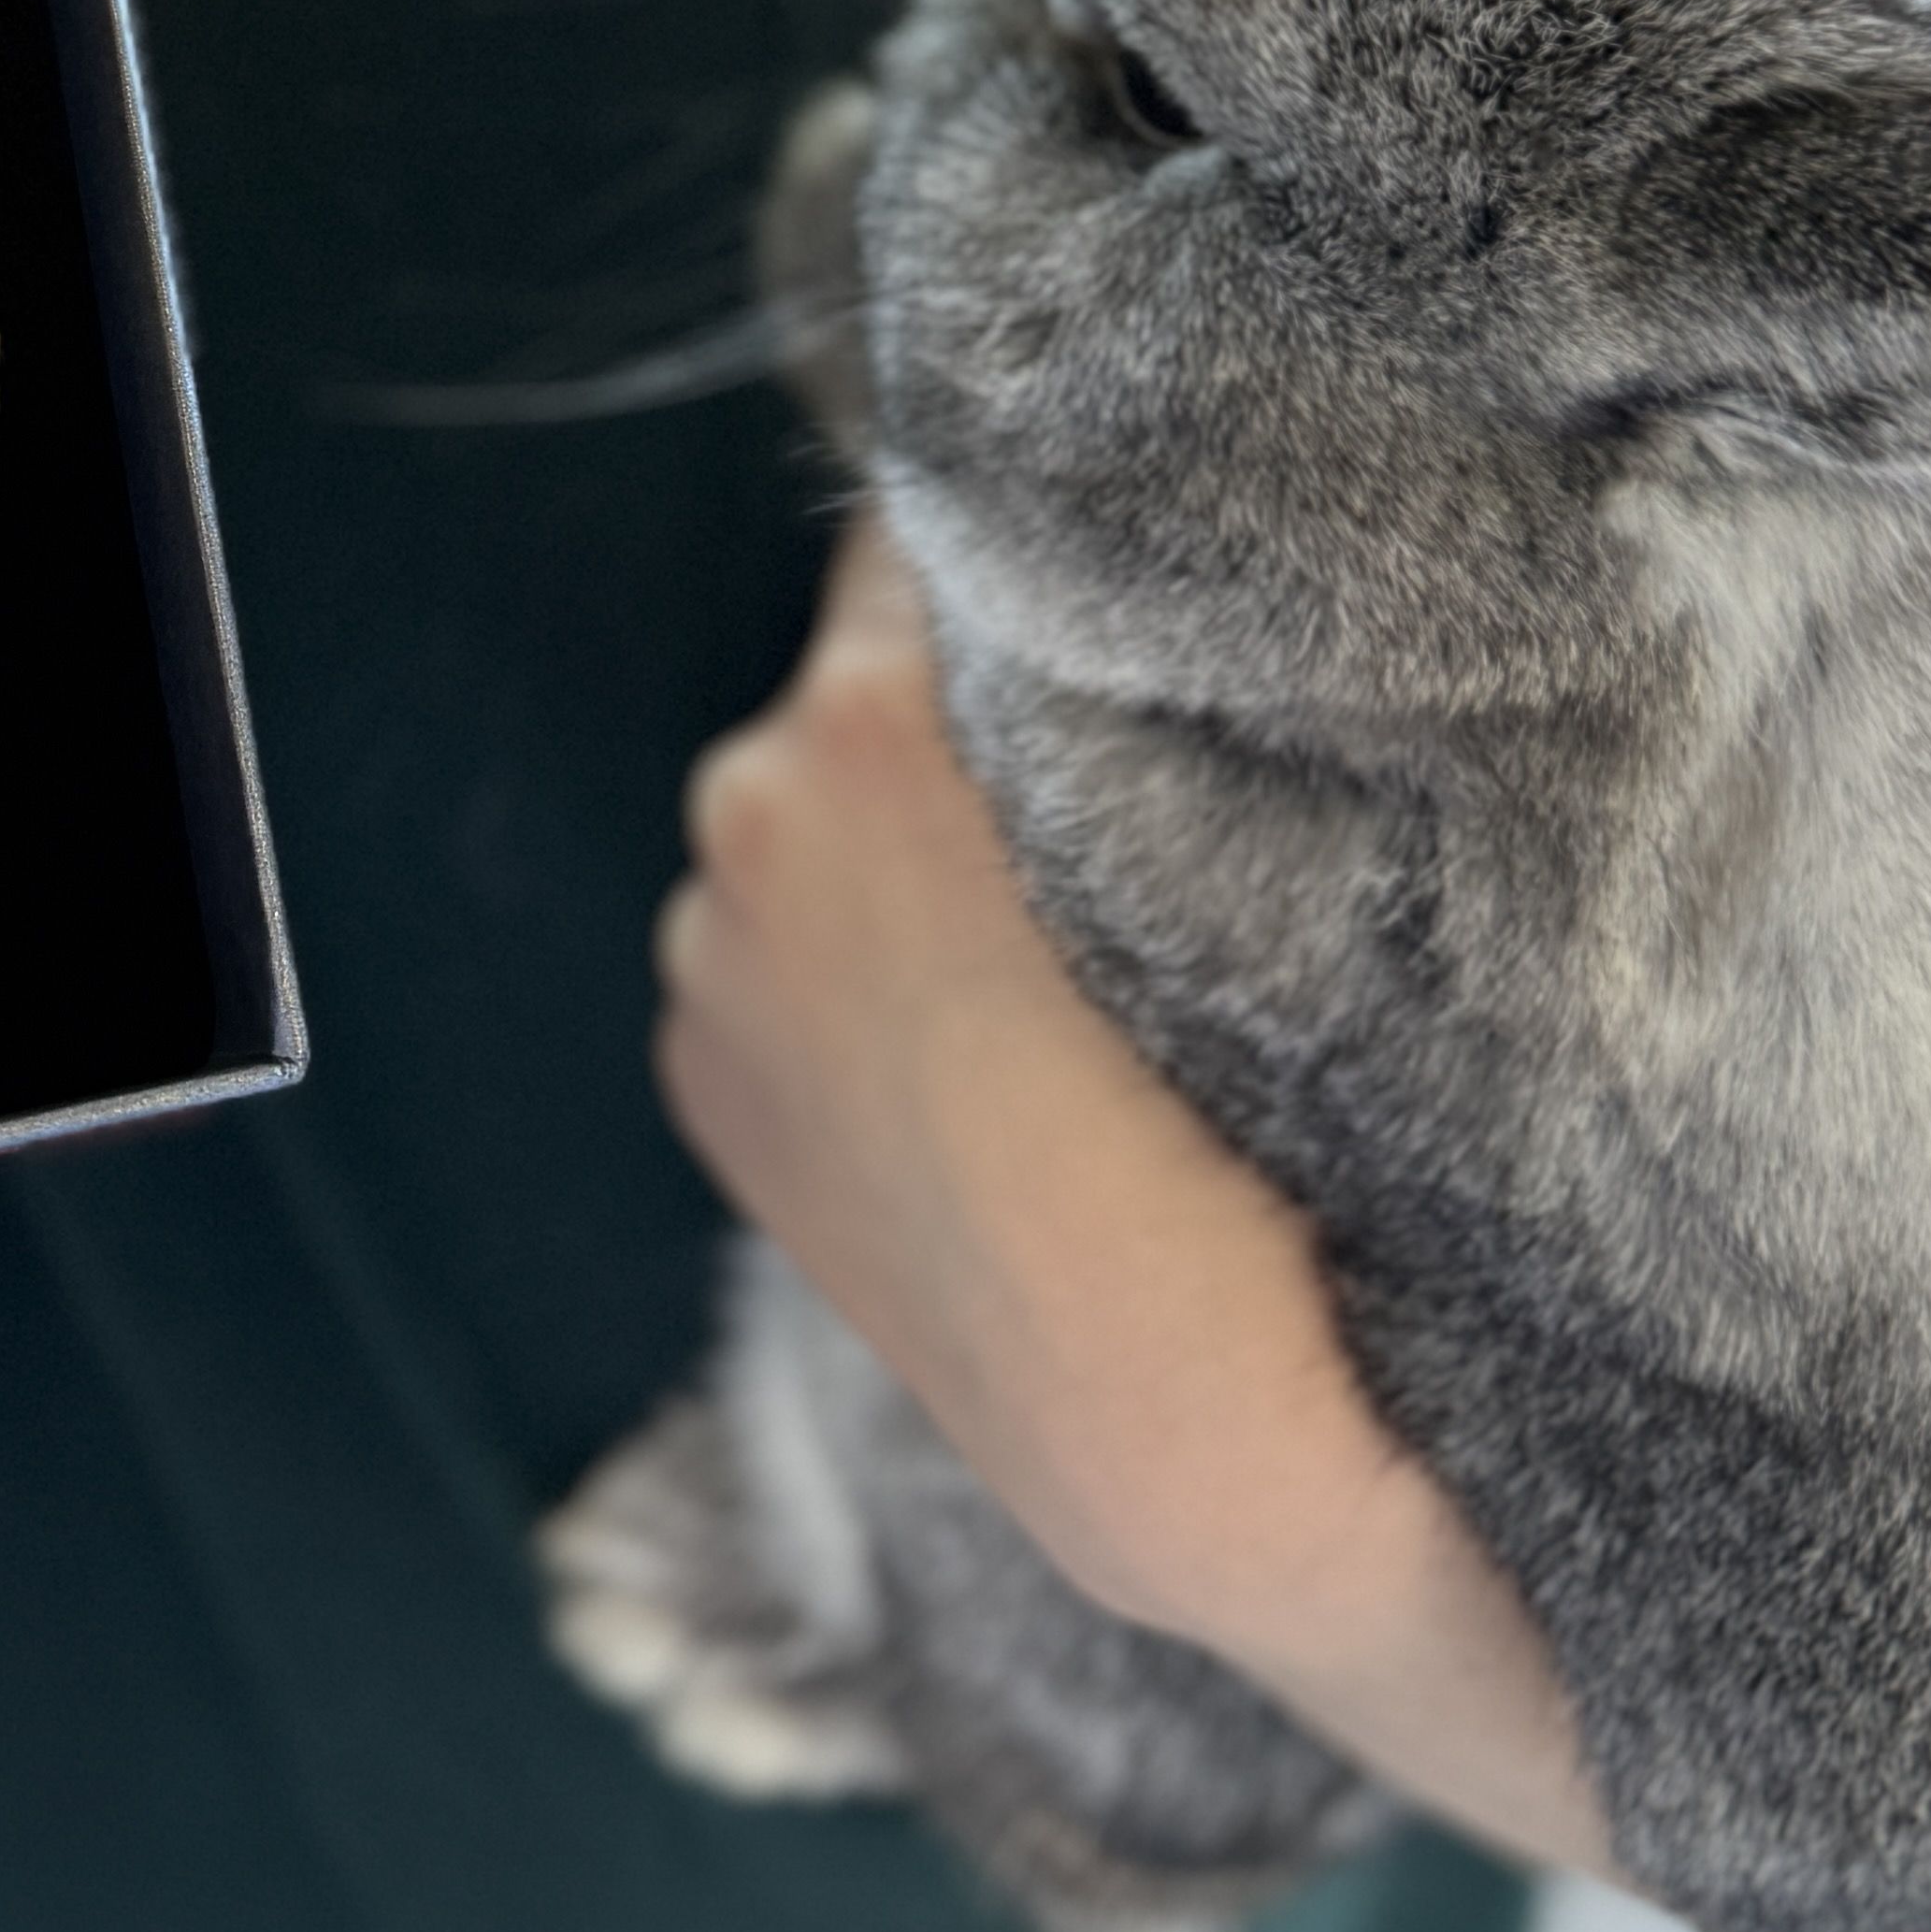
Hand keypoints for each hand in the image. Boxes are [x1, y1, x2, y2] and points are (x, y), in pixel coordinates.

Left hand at [655, 514, 1611, 1875]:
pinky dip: (841, 979)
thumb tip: (1064, 599)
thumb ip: (1088, 693)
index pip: (916, 536)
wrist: (1163, 1395)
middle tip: (1077, 820)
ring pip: (804, 834)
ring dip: (883, 859)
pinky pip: (773, 961)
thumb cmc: (1238, 1097)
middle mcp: (745, 807)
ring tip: (1023, 977)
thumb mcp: (1205, 831)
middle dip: (942, 728)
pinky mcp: (693, 1073)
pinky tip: (955, 1066)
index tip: (1076, 630)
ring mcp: (700, 953)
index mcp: (864, 716)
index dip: (1010, 577)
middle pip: (849, 690)